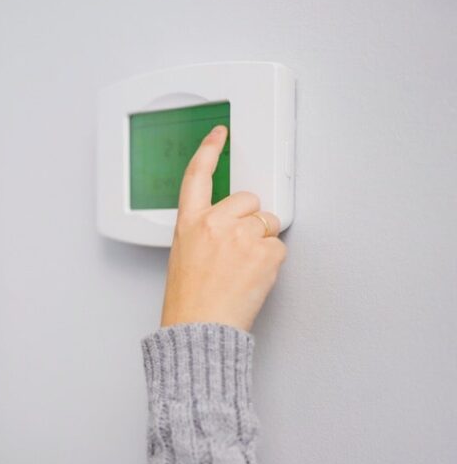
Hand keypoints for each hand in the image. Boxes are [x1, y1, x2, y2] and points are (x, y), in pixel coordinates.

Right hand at [159, 125, 286, 332]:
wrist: (200, 328)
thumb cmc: (190, 300)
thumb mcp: (184, 255)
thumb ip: (205, 231)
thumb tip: (231, 223)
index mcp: (189, 222)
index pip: (197, 175)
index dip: (209, 150)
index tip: (220, 135)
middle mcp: (214, 223)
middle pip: (248, 199)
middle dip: (250, 219)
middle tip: (238, 249)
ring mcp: (241, 236)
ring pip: (267, 223)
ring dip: (261, 242)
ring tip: (243, 269)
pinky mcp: (264, 253)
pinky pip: (278, 247)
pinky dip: (271, 262)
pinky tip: (253, 277)